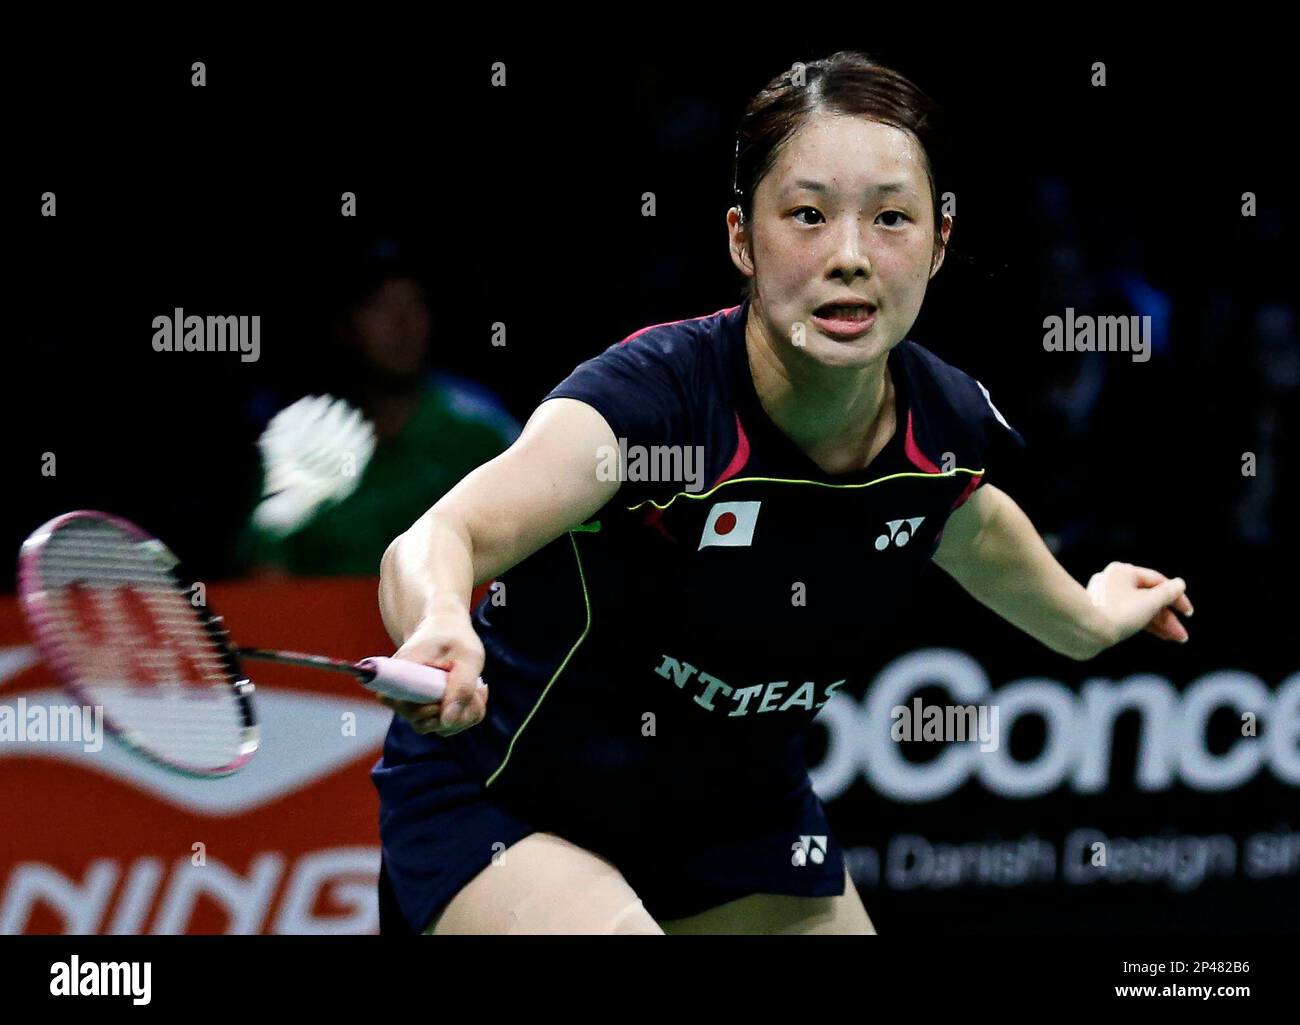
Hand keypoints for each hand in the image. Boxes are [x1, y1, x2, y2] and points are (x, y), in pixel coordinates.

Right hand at [377, 603, 487, 736]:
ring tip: (478, 686)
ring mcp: (414, 705)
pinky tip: (475, 693)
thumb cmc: (455, 638)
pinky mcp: (427, 710)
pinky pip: (448, 725)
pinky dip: (467, 713)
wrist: (446, 628)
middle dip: (459, 712)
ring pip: (440, 727)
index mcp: (401, 672)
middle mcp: (401, 693)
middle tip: (478, 687)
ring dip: (467, 713)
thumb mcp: (468, 657)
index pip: (403, 706)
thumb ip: (462, 687)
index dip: (429, 710)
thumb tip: (448, 722)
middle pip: (424, 723)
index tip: (450, 694)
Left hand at [1086, 562, 1193, 647]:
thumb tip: (1180, 584)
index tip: (1188, 614)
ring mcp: (1104, 596)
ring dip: (1160, 623)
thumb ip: (1168, 594)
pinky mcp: (1100, 612)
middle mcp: (1112, 580)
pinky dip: (1144, 624)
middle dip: (1168, 617)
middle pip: (1148, 597)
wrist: (1085, 632)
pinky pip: (1127, 615)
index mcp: (1122, 571)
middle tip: (1183, 636)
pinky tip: (1161, 635)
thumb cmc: (1119, 614)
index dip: (1176, 597)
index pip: (1157, 581)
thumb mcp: (1149, 603)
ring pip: (1139, 608)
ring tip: (1177, 639)